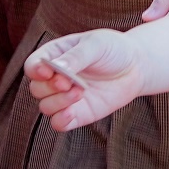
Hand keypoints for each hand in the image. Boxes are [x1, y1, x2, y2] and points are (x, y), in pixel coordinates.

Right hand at [24, 29, 146, 130]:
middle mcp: (56, 78)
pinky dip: (60, 120)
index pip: (33, 66)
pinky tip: (72, 112)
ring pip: (45, 107)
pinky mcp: (78, 114)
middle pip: (36, 89)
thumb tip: (56, 69)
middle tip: (69, 82)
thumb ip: (75, 57)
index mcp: (55, 56)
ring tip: (80, 92)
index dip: (35, 70)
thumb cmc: (113, 49)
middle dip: (50, 87)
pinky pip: (58, 123)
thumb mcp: (95, 45)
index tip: (48, 72)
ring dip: (58, 102)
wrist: (136, 67)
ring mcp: (65, 97)